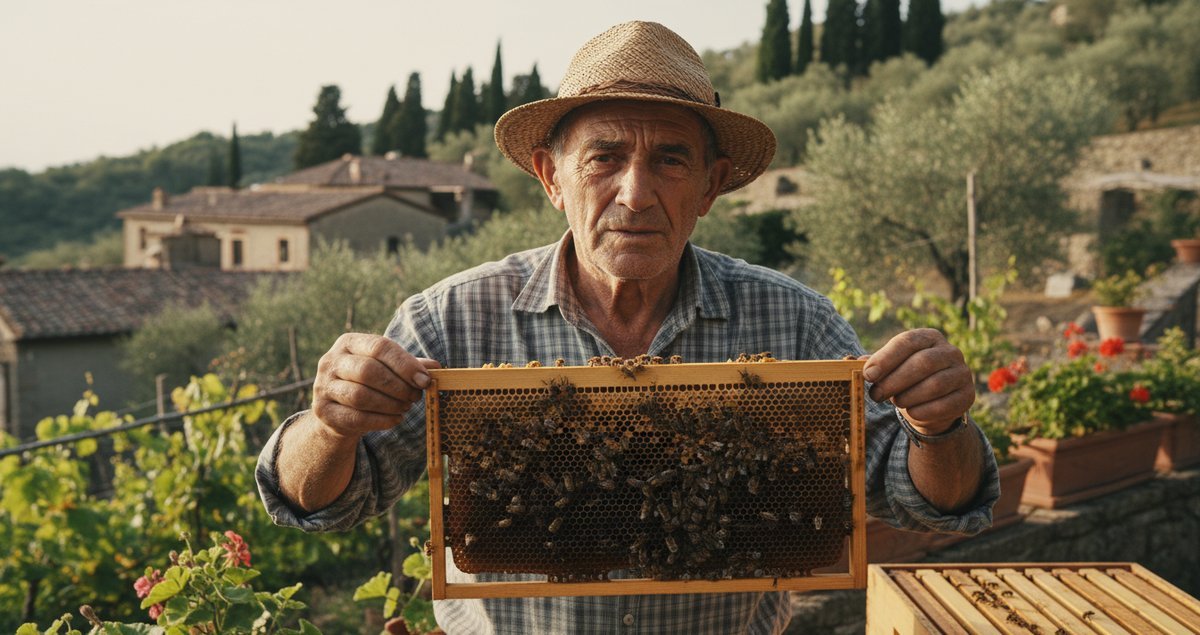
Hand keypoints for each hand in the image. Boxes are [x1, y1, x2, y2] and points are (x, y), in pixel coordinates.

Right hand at [311, 333, 440, 438]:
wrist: (338, 412)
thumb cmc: (369, 383)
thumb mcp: (387, 369)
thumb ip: (410, 365)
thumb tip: (436, 367)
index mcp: (349, 343)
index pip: (379, 347)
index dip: (405, 364)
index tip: (425, 380)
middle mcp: (331, 361)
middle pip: (368, 371)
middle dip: (398, 386)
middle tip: (415, 397)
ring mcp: (323, 386)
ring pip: (361, 396)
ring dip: (391, 404)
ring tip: (405, 407)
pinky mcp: (323, 411)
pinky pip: (356, 417)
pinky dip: (382, 420)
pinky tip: (396, 419)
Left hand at [862, 328, 974, 434]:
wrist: (932, 404)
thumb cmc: (906, 380)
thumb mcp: (890, 368)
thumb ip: (873, 363)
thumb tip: (850, 360)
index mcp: (929, 337)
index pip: (907, 342)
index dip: (886, 358)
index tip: (868, 375)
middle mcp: (950, 351)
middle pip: (922, 363)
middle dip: (894, 380)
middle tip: (876, 395)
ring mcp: (962, 373)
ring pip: (935, 384)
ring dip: (908, 396)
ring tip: (894, 402)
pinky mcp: (968, 396)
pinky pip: (946, 404)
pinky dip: (924, 411)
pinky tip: (911, 413)